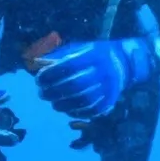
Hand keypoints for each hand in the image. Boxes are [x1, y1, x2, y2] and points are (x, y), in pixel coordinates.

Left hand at [35, 38, 153, 119]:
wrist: (123, 64)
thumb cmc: (93, 55)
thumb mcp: (78, 49)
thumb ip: (58, 56)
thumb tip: (36, 63)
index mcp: (94, 56)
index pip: (68, 66)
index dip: (50, 74)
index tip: (39, 78)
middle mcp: (103, 72)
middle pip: (74, 85)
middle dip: (53, 91)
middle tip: (42, 93)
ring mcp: (109, 89)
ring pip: (81, 101)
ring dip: (61, 104)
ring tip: (53, 102)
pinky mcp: (110, 102)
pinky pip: (90, 111)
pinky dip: (75, 112)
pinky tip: (66, 108)